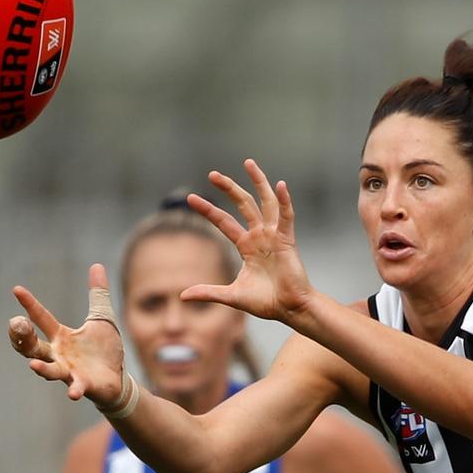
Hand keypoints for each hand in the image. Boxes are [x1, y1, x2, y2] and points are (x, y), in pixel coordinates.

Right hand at [9, 264, 125, 406]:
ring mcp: (69, 371)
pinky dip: (74, 390)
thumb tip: (96, 265)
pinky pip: (76, 387)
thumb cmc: (104, 350)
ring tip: (33, 366)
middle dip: (23, 338)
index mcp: (61, 336)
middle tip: (17, 324)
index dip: (29, 303)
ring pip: (49, 370)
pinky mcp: (83, 384)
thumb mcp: (102, 318)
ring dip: (41, 369)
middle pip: (33, 346)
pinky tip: (73, 393)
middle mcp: (59, 354)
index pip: (41, 317)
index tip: (17, 289)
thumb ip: (97, 294)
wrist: (118, 378)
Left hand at [182, 158, 315, 323]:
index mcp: (246, 246)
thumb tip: (182, 295)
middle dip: (228, 188)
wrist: (290, 310)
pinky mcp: (288, 239)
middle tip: (212, 174)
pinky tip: (280, 185)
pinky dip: (285, 200)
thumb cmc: (266, 302)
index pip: (224, 221)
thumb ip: (209, 292)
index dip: (208, 209)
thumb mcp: (232, 296)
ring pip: (265, 202)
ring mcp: (274, 235)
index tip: (191, 198)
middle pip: (243, 204)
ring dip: (258, 182)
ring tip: (248, 163)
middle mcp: (260, 236)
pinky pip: (287, 216)